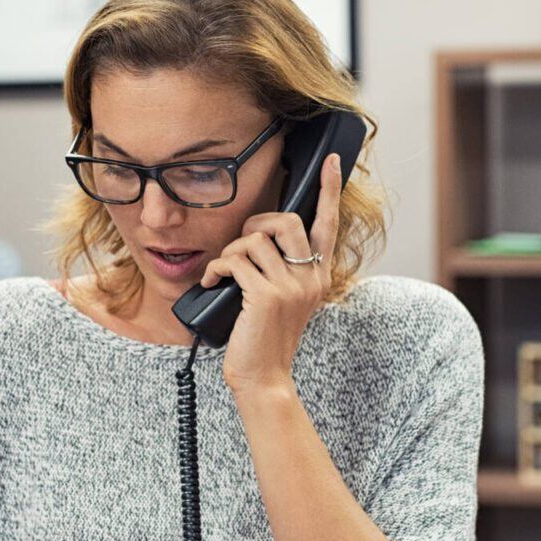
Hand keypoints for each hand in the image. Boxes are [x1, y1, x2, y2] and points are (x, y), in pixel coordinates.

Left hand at [200, 152, 340, 397]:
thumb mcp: (286, 302)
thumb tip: (259, 239)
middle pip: (287, 221)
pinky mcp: (265, 296)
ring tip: (223, 273)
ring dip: (230, 251)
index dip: (329, 190)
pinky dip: (215, 268)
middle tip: (241, 245)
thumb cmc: (265, 340)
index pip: (329, 225)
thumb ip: (283, 271)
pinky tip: (210, 284)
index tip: (331, 162)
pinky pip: (234, 260)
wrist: (263, 378)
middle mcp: (310, 279)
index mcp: (319, 277)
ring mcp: (290, 287)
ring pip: (254, 240)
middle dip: (256, 223)